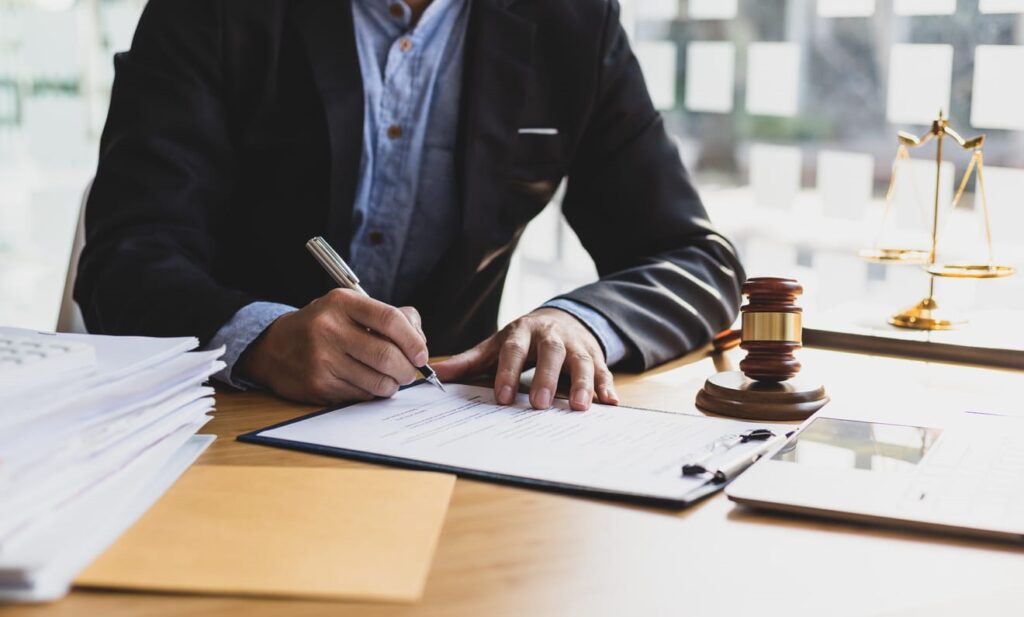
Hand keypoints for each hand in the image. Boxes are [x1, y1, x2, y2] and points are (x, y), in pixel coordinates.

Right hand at [237, 289, 427, 404]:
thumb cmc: (325, 325)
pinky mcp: (317, 385)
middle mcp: (329, 329)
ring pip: (377, 381)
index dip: (414, 341)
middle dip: (407, 369)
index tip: (421, 355)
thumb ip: (391, 316)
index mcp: (342, 303)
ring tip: (390, 379)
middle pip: (387, 356)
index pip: (390, 319)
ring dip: (392, 385)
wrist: (275, 347)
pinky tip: (365, 383)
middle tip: (409, 372)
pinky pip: (360, 396)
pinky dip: (371, 393)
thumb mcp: (351, 308)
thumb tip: (419, 343)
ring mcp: (321, 359)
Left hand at [434, 308, 618, 410]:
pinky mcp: (595, 356)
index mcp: (523, 332)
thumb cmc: (524, 338)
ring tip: (578, 407)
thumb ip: (470, 361)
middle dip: (546, 377)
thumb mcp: (497, 344)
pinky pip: (603, 370)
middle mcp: (552, 336)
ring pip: (581, 361)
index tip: (502, 398)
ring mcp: (575, 345)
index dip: (508, 372)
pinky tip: (610, 402)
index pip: (514, 350)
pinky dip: (607, 386)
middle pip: (550, 353)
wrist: (562, 318)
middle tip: (539, 404)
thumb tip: (437, 373)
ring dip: (581, 383)